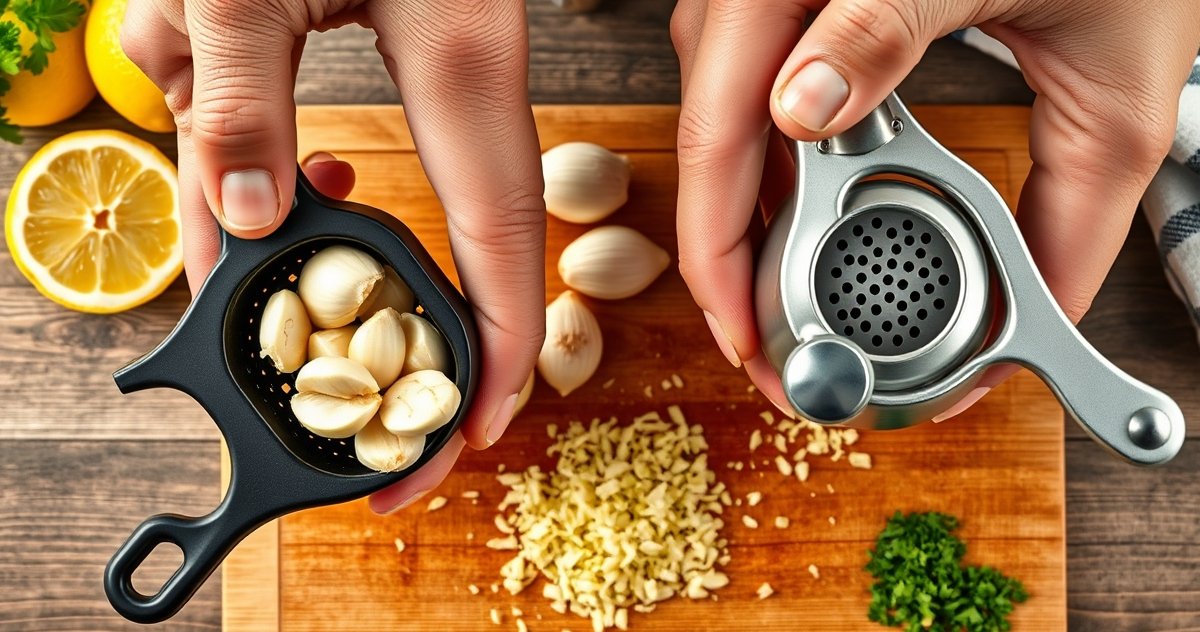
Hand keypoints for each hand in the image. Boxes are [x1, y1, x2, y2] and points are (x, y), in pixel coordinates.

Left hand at [122, 0, 545, 511]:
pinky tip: (212, 95)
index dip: (496, 350)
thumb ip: (239, 95)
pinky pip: (337, 114)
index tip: (470, 435)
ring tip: (228, 217)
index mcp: (462, 56)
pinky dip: (263, 133)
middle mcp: (472, 65)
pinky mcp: (404, 30)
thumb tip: (245, 228)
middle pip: (463, 230)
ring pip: (378, 171)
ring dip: (293, 204)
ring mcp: (444, 47)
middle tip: (359, 399)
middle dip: (409, 319)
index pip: (499, 237)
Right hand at [671, 0, 1199, 416]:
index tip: (752, 337)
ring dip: (734, 207)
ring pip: (712, 102)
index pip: (736, 130)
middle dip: (720, 253)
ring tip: (771, 292)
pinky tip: (789, 209)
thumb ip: (1052, 194)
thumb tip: (976, 295)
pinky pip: (740, 76)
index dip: (724, 255)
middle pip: (707, 126)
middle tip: (758, 343)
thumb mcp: (1113, 68)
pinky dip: (758, 158)